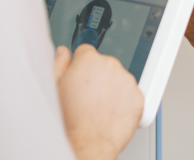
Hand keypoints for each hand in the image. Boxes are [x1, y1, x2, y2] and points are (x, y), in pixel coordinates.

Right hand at [54, 45, 143, 159]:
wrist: (88, 142)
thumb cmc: (71, 118)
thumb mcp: (55, 86)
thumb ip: (59, 63)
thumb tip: (63, 52)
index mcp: (89, 59)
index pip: (87, 52)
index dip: (81, 66)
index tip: (81, 78)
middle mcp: (110, 65)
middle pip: (105, 65)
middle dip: (98, 77)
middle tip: (89, 96)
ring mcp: (127, 81)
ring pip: (119, 79)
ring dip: (113, 89)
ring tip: (100, 107)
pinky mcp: (138, 97)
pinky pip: (132, 94)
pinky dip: (124, 102)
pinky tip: (111, 112)